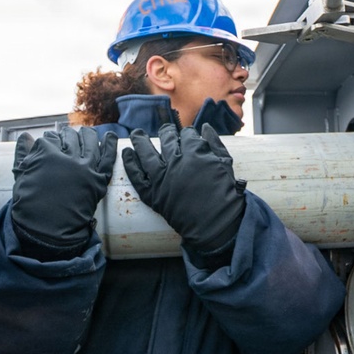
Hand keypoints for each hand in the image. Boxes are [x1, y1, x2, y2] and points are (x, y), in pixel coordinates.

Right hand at [10, 126, 117, 257]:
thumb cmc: (30, 207)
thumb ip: (24, 154)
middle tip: (67, 137)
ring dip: (87, 135)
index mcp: (46, 154)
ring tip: (85, 133)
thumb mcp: (21, 177)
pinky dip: (111, 146)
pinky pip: (108, 158)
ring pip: (89, 142)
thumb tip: (26, 135)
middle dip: (67, 136)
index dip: (50, 140)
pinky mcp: (98, 180)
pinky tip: (111, 136)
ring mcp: (85, 168)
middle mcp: (67, 158)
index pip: (50, 138)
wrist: (47, 232)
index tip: (50, 142)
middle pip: (70, 138)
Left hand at [122, 123, 245, 253]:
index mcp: (195, 153)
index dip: (188, 134)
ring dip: (140, 140)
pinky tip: (127, 152)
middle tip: (166, 131)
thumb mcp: (226, 165)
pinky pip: (136, 175)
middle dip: (166, 132)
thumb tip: (206, 127)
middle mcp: (175, 162)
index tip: (187, 136)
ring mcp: (161, 178)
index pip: (187, 135)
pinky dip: (130, 163)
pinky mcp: (152, 194)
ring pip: (146, 152)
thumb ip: (215, 144)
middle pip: (167, 139)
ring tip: (136, 134)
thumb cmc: (224, 196)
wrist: (214, 226)